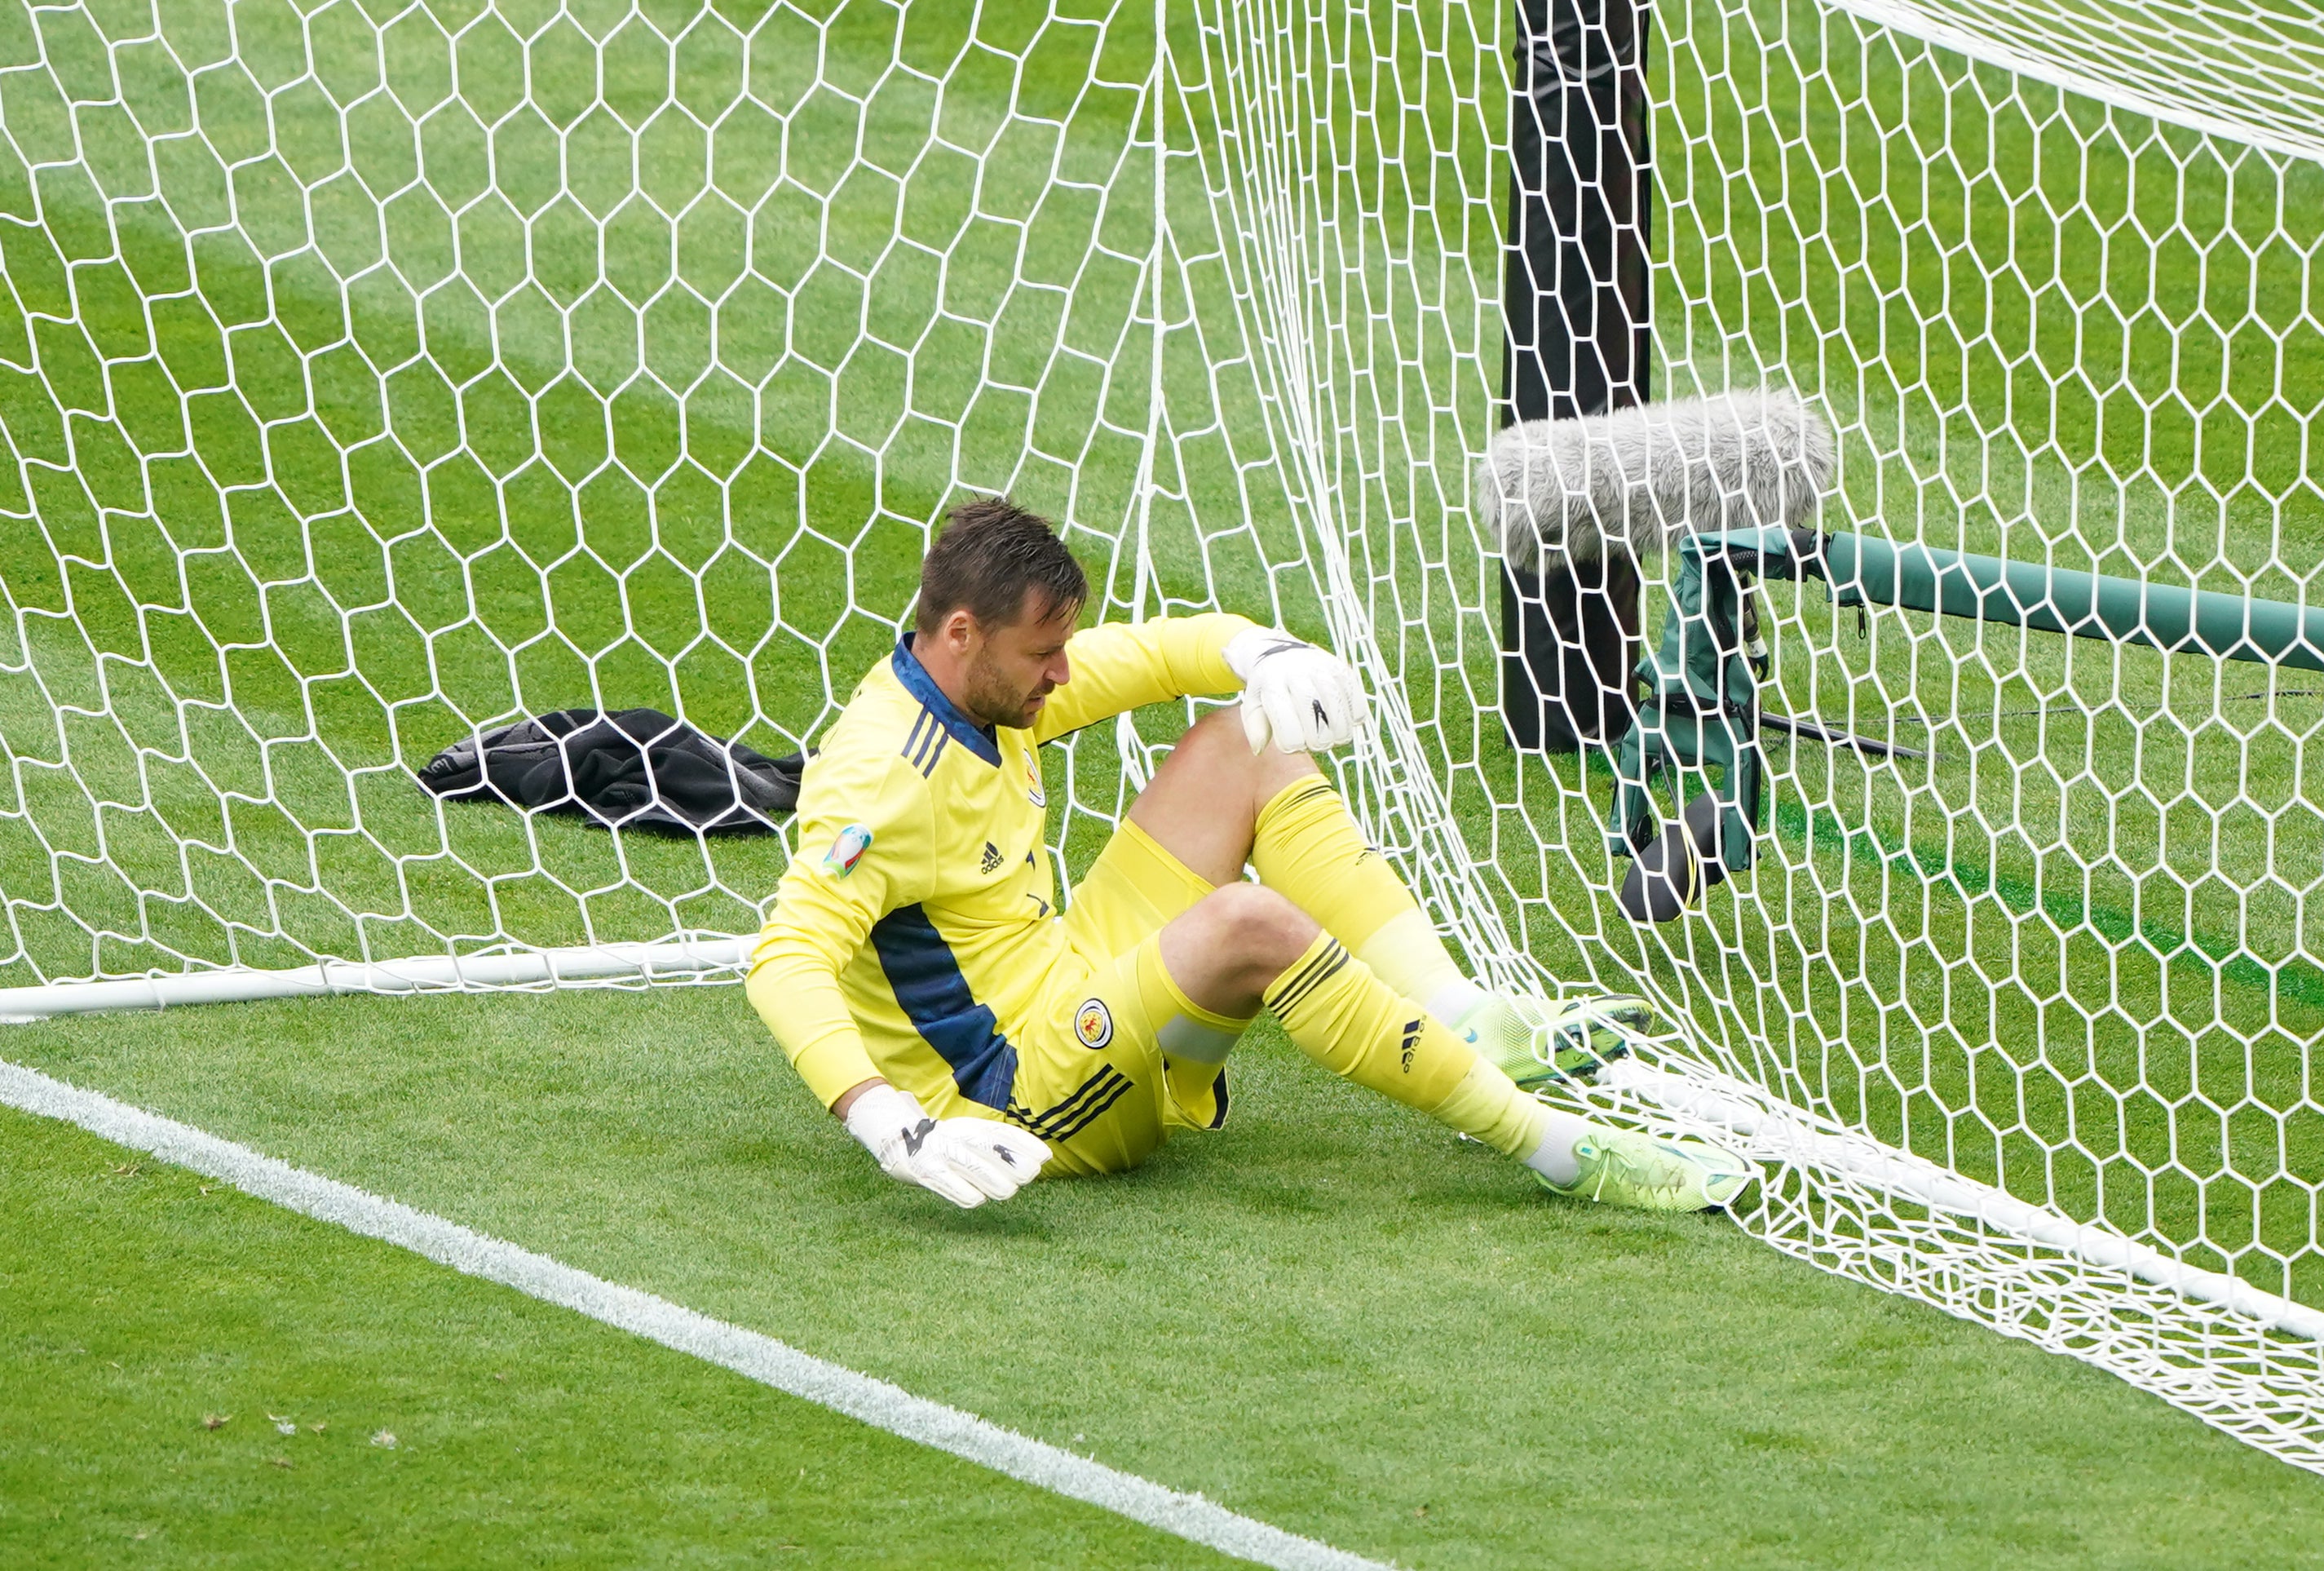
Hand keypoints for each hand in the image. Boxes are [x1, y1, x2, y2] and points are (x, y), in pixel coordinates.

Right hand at [841, 1083, 1050, 1207]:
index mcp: (970, 1127)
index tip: (1045, 1156)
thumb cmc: (944, 1144)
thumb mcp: (970, 1139)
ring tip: (1009, 1191)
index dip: (1023, 1143)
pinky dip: (961, 1191)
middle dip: (1010, 1160)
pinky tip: (976, 1200)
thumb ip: (998, 1149)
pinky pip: (944, 1181)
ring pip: (967, 1164)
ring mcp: (939, 1153)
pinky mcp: (923, 1171)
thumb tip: (1039, 1163)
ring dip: (989, 1178)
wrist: (896, 1138)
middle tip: (1032, 1174)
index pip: (1000, 1133)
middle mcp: (956, 1137)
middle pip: (985, 1146)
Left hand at [1223, 627, 1369, 753]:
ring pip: (1339, 712)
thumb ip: (1255, 728)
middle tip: (1314, 743)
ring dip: (1338, 733)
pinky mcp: (1342, 668)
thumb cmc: (1267, 688)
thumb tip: (1258, 748)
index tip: (1292, 745)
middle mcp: (1298, 672)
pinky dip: (1354, 718)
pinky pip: (1357, 701)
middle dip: (1318, 741)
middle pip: (1317, 719)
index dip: (1292, 745)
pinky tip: (1343, 720)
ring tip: (1330, 735)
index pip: (1286, 724)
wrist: (1280, 654)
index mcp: (1271, 682)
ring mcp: (1322, 668)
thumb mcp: (1253, 705)